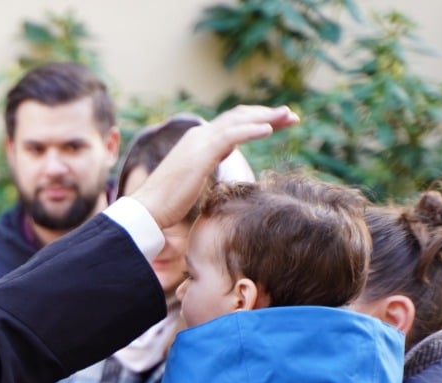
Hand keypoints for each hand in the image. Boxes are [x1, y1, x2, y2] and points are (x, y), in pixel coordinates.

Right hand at [128, 105, 299, 230]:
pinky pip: (232, 135)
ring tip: (289, 117)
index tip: (278, 124)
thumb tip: (224, 157)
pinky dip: (252, 130)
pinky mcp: (202, 152)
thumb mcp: (194, 177)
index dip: (257, 121)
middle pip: (240, 116)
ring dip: (267, 117)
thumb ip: (210, 162)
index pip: (233, 123)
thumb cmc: (168, 202)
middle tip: (292, 116)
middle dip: (268, 114)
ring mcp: (200, 141)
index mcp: (198, 141)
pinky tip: (270, 129)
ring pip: (239, 121)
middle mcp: (199, 135)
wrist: (149, 209)